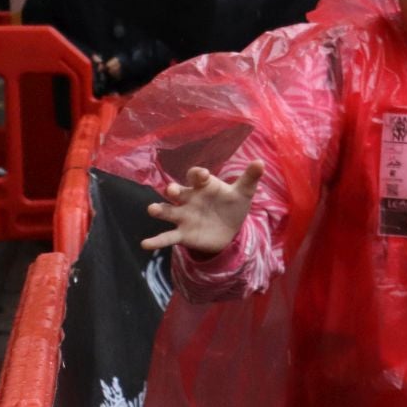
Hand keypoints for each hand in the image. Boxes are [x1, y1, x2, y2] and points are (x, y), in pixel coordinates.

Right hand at [142, 163, 263, 254]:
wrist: (230, 230)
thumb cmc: (232, 205)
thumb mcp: (243, 192)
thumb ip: (250, 178)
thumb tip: (260, 162)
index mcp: (203, 186)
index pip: (196, 176)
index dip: (198, 174)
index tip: (203, 175)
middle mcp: (188, 199)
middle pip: (176, 191)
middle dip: (172, 190)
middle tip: (172, 190)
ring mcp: (183, 216)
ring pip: (166, 211)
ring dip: (158, 210)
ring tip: (152, 210)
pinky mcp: (182, 234)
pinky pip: (167, 237)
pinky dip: (156, 241)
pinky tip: (145, 244)